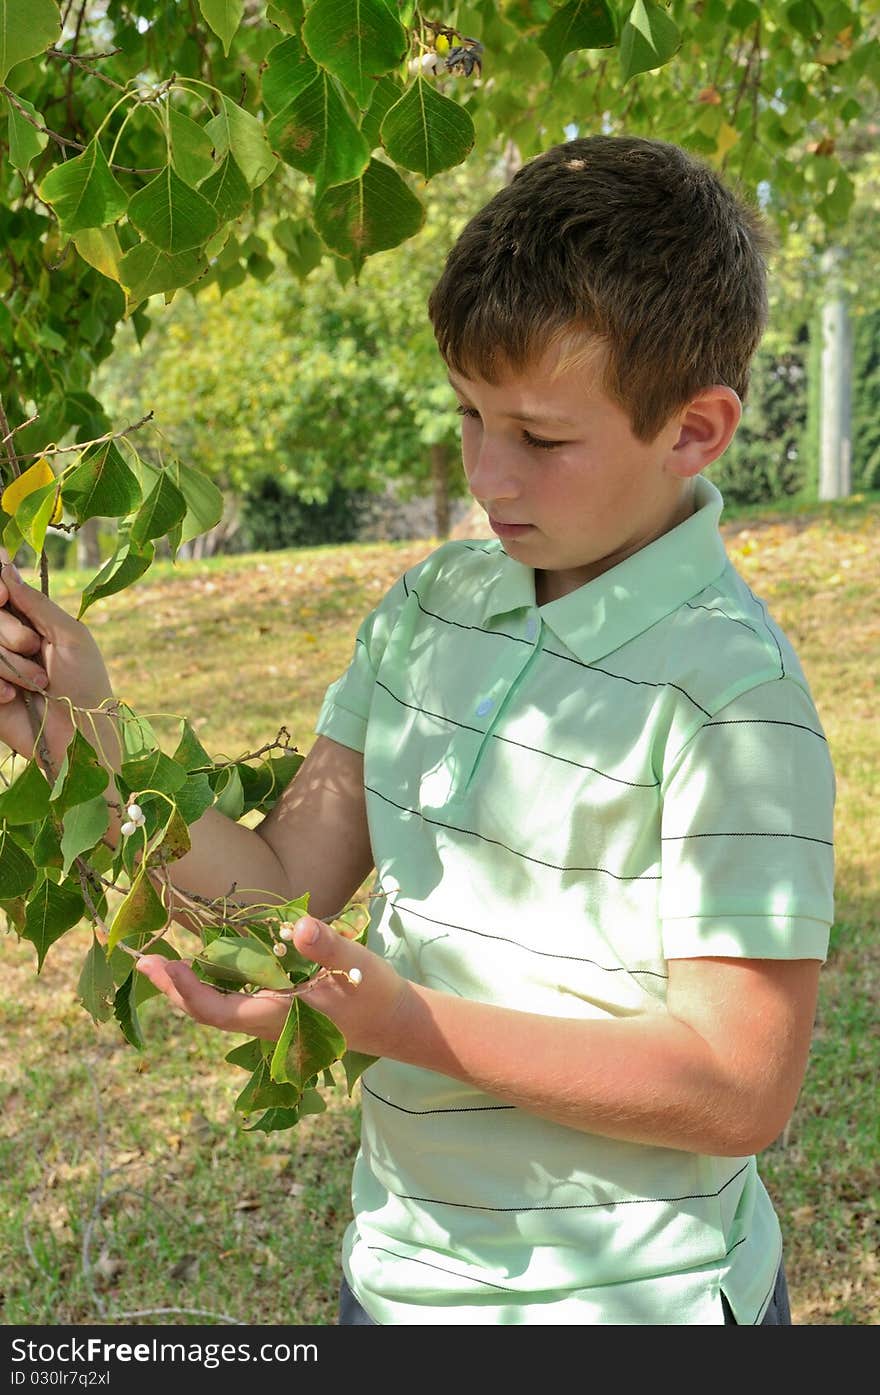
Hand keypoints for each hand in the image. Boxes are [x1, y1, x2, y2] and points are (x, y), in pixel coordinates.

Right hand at [0, 556, 117, 769]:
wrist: (79, 737)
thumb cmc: (84, 685)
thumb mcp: (69, 636)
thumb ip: (36, 602)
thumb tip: (5, 566)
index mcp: (30, 620)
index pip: (1, 590)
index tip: (1, 597)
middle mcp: (8, 639)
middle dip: (11, 633)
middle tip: (34, 650)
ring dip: (10, 665)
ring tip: (36, 684)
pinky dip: (0, 685)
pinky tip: (15, 699)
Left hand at [136, 915, 409, 1058]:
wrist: (397, 1022)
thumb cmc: (374, 993)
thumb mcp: (354, 964)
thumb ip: (326, 946)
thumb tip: (297, 925)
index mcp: (276, 1017)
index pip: (215, 1009)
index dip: (183, 990)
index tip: (159, 965)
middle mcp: (266, 1024)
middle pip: (207, 1012)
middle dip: (174, 989)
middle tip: (144, 960)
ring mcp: (271, 1021)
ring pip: (218, 1008)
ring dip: (189, 988)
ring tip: (164, 962)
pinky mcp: (279, 1014)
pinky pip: (234, 1002)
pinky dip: (212, 986)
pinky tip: (206, 965)